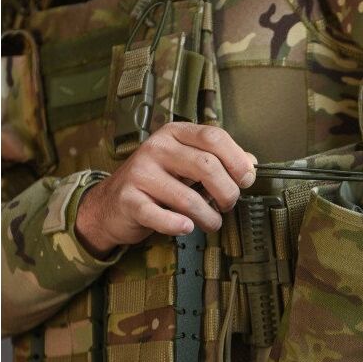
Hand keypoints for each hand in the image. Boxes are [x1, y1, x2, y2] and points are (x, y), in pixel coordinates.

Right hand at [75, 123, 256, 257]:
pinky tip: (187, 228)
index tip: (246, 180)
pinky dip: (178, 226)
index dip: (237, 160)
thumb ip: (219, 161)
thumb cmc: (158, 184)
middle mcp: (156, 148)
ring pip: (189, 198)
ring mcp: (140, 173)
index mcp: (175, 134)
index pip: (214, 137)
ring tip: (211, 223)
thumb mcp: (188, 165)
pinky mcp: (129, 200)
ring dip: (209, 218)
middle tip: (227, 205)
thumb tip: (251, 163)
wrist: (112, 204)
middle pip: (206, 166)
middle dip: (227, 192)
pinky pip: (160, 217)